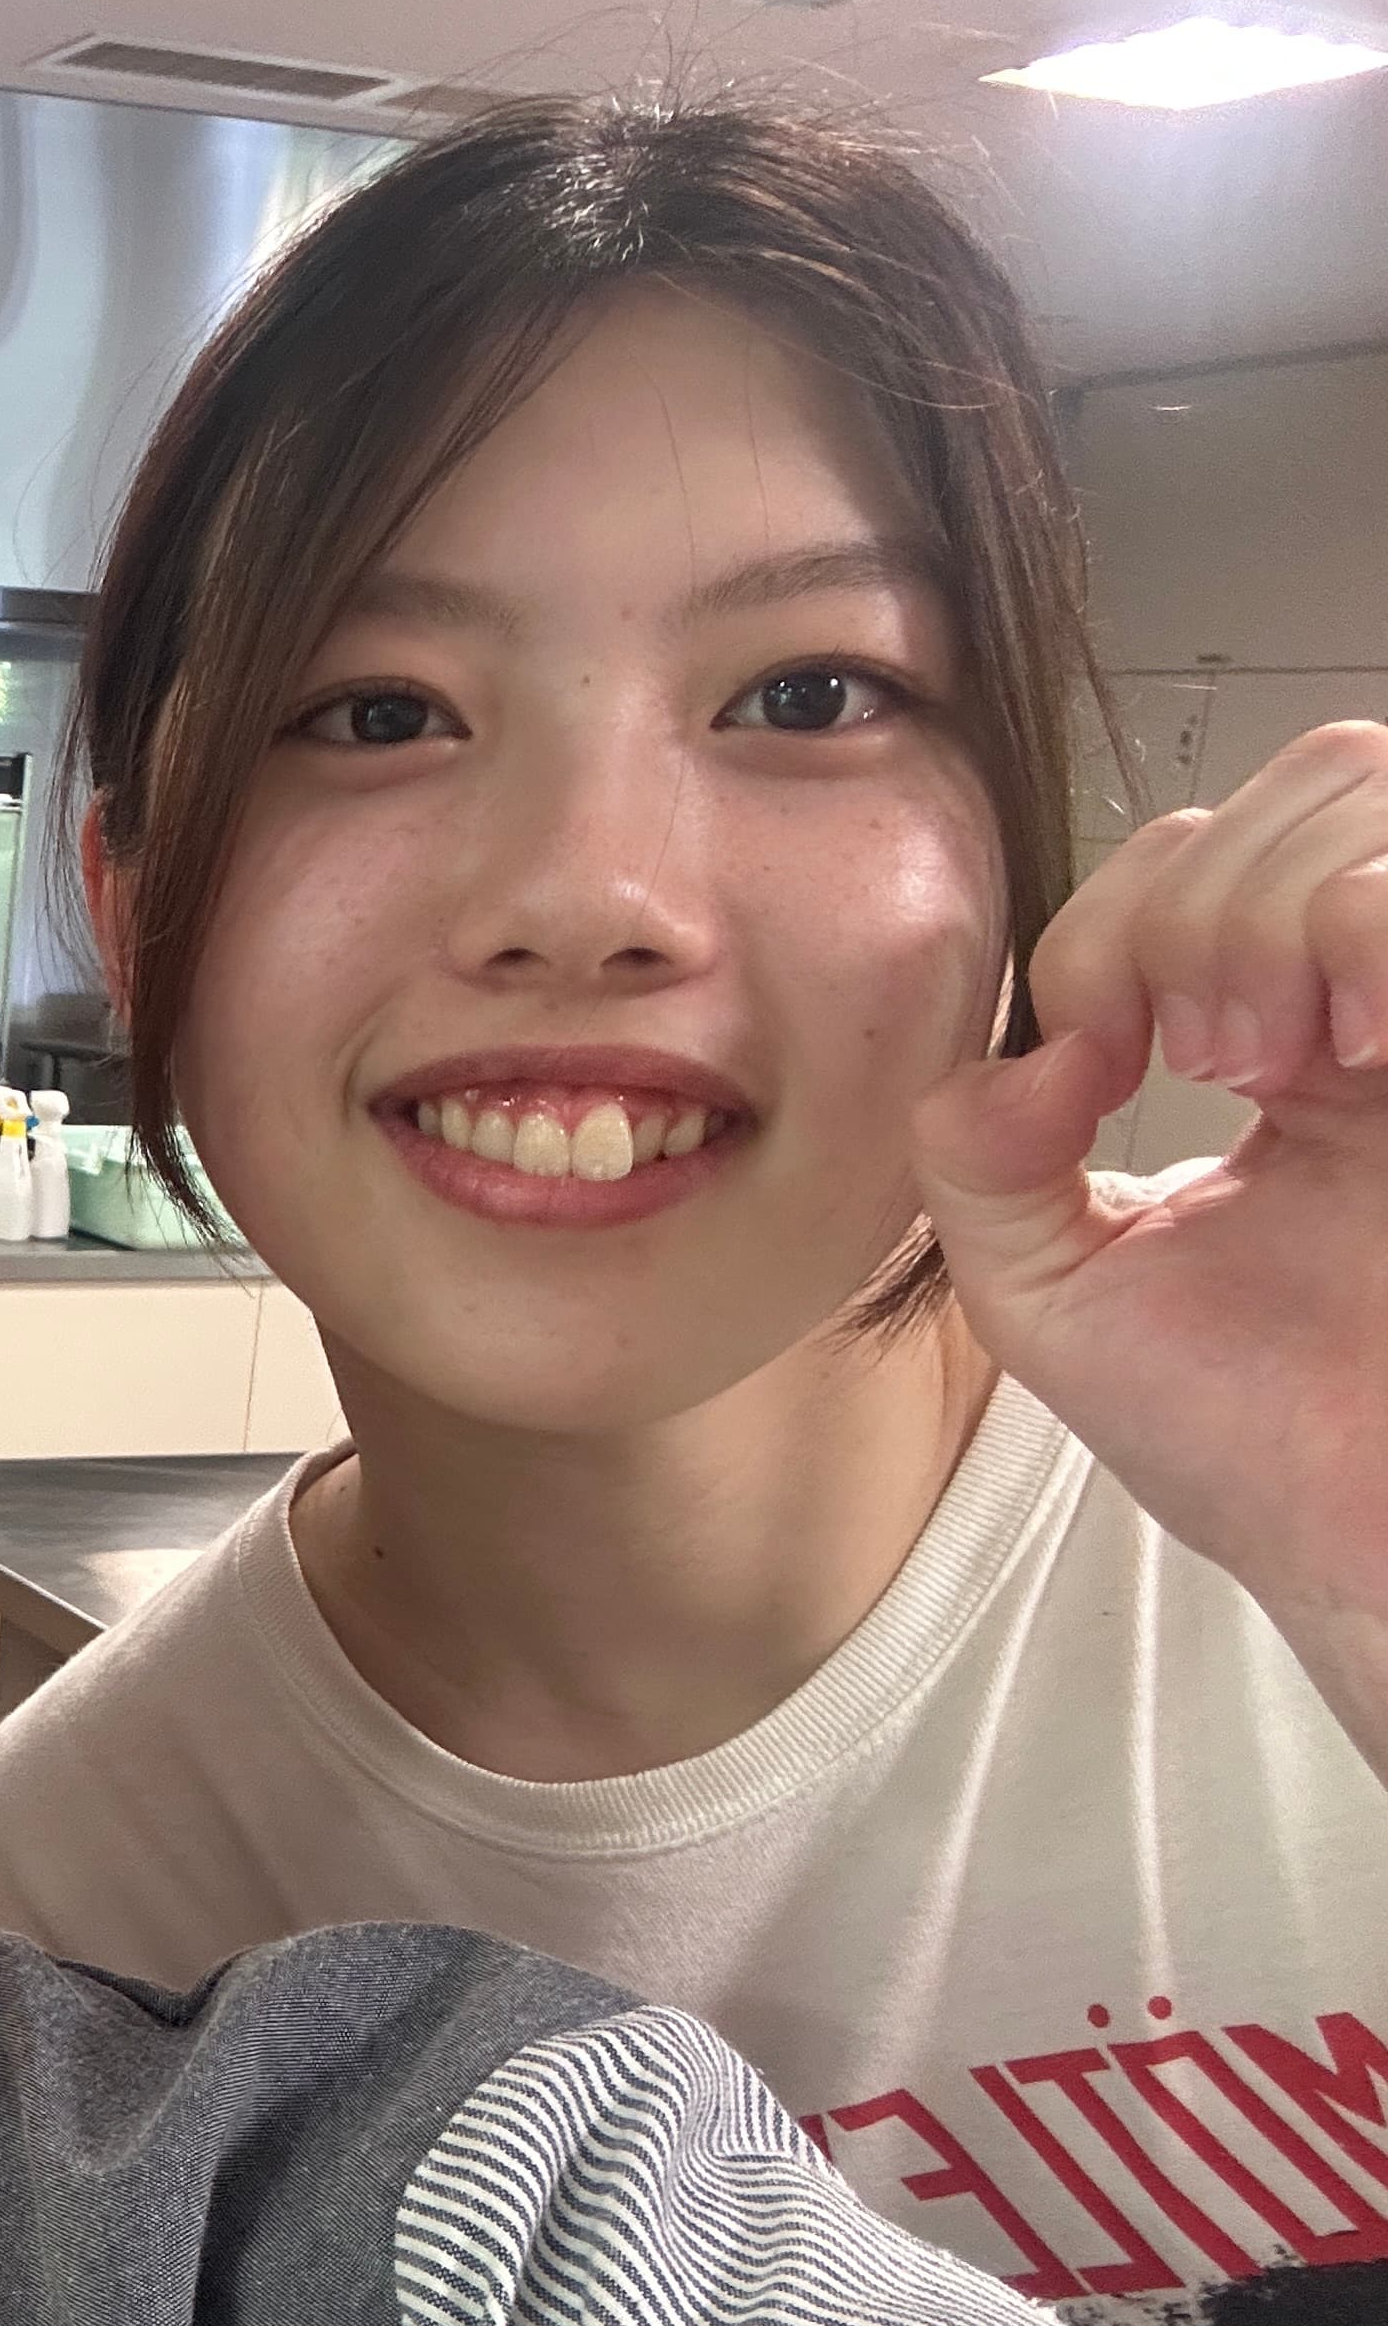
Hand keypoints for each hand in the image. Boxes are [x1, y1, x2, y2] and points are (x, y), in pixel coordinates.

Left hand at [913, 720, 1387, 1645]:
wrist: (1370, 1544)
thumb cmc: (1256, 1442)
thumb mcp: (1052, 1292)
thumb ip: (978, 1160)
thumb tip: (1014, 1047)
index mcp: (1293, 1037)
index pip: (1198, 852)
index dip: (1118, 918)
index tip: (1103, 1052)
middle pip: (1305, 781)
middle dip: (1202, 898)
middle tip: (1205, 1058)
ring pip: (1364, 788)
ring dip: (1280, 902)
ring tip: (1275, 1059)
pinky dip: (1365, 929)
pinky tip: (1353, 1046)